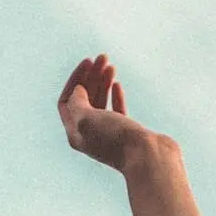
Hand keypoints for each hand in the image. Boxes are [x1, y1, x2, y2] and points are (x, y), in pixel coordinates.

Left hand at [57, 54, 161, 173]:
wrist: (149, 158)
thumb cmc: (116, 139)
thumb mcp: (87, 119)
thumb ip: (77, 103)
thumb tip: (77, 91)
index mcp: (75, 134)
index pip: (66, 102)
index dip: (75, 80)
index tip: (87, 63)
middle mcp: (89, 135)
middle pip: (84, 100)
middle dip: (91, 76)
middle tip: (102, 57)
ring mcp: (108, 134)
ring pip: (100, 103)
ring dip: (103, 82)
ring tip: (110, 64)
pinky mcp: (126, 133)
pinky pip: (116, 111)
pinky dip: (114, 96)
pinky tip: (117, 84)